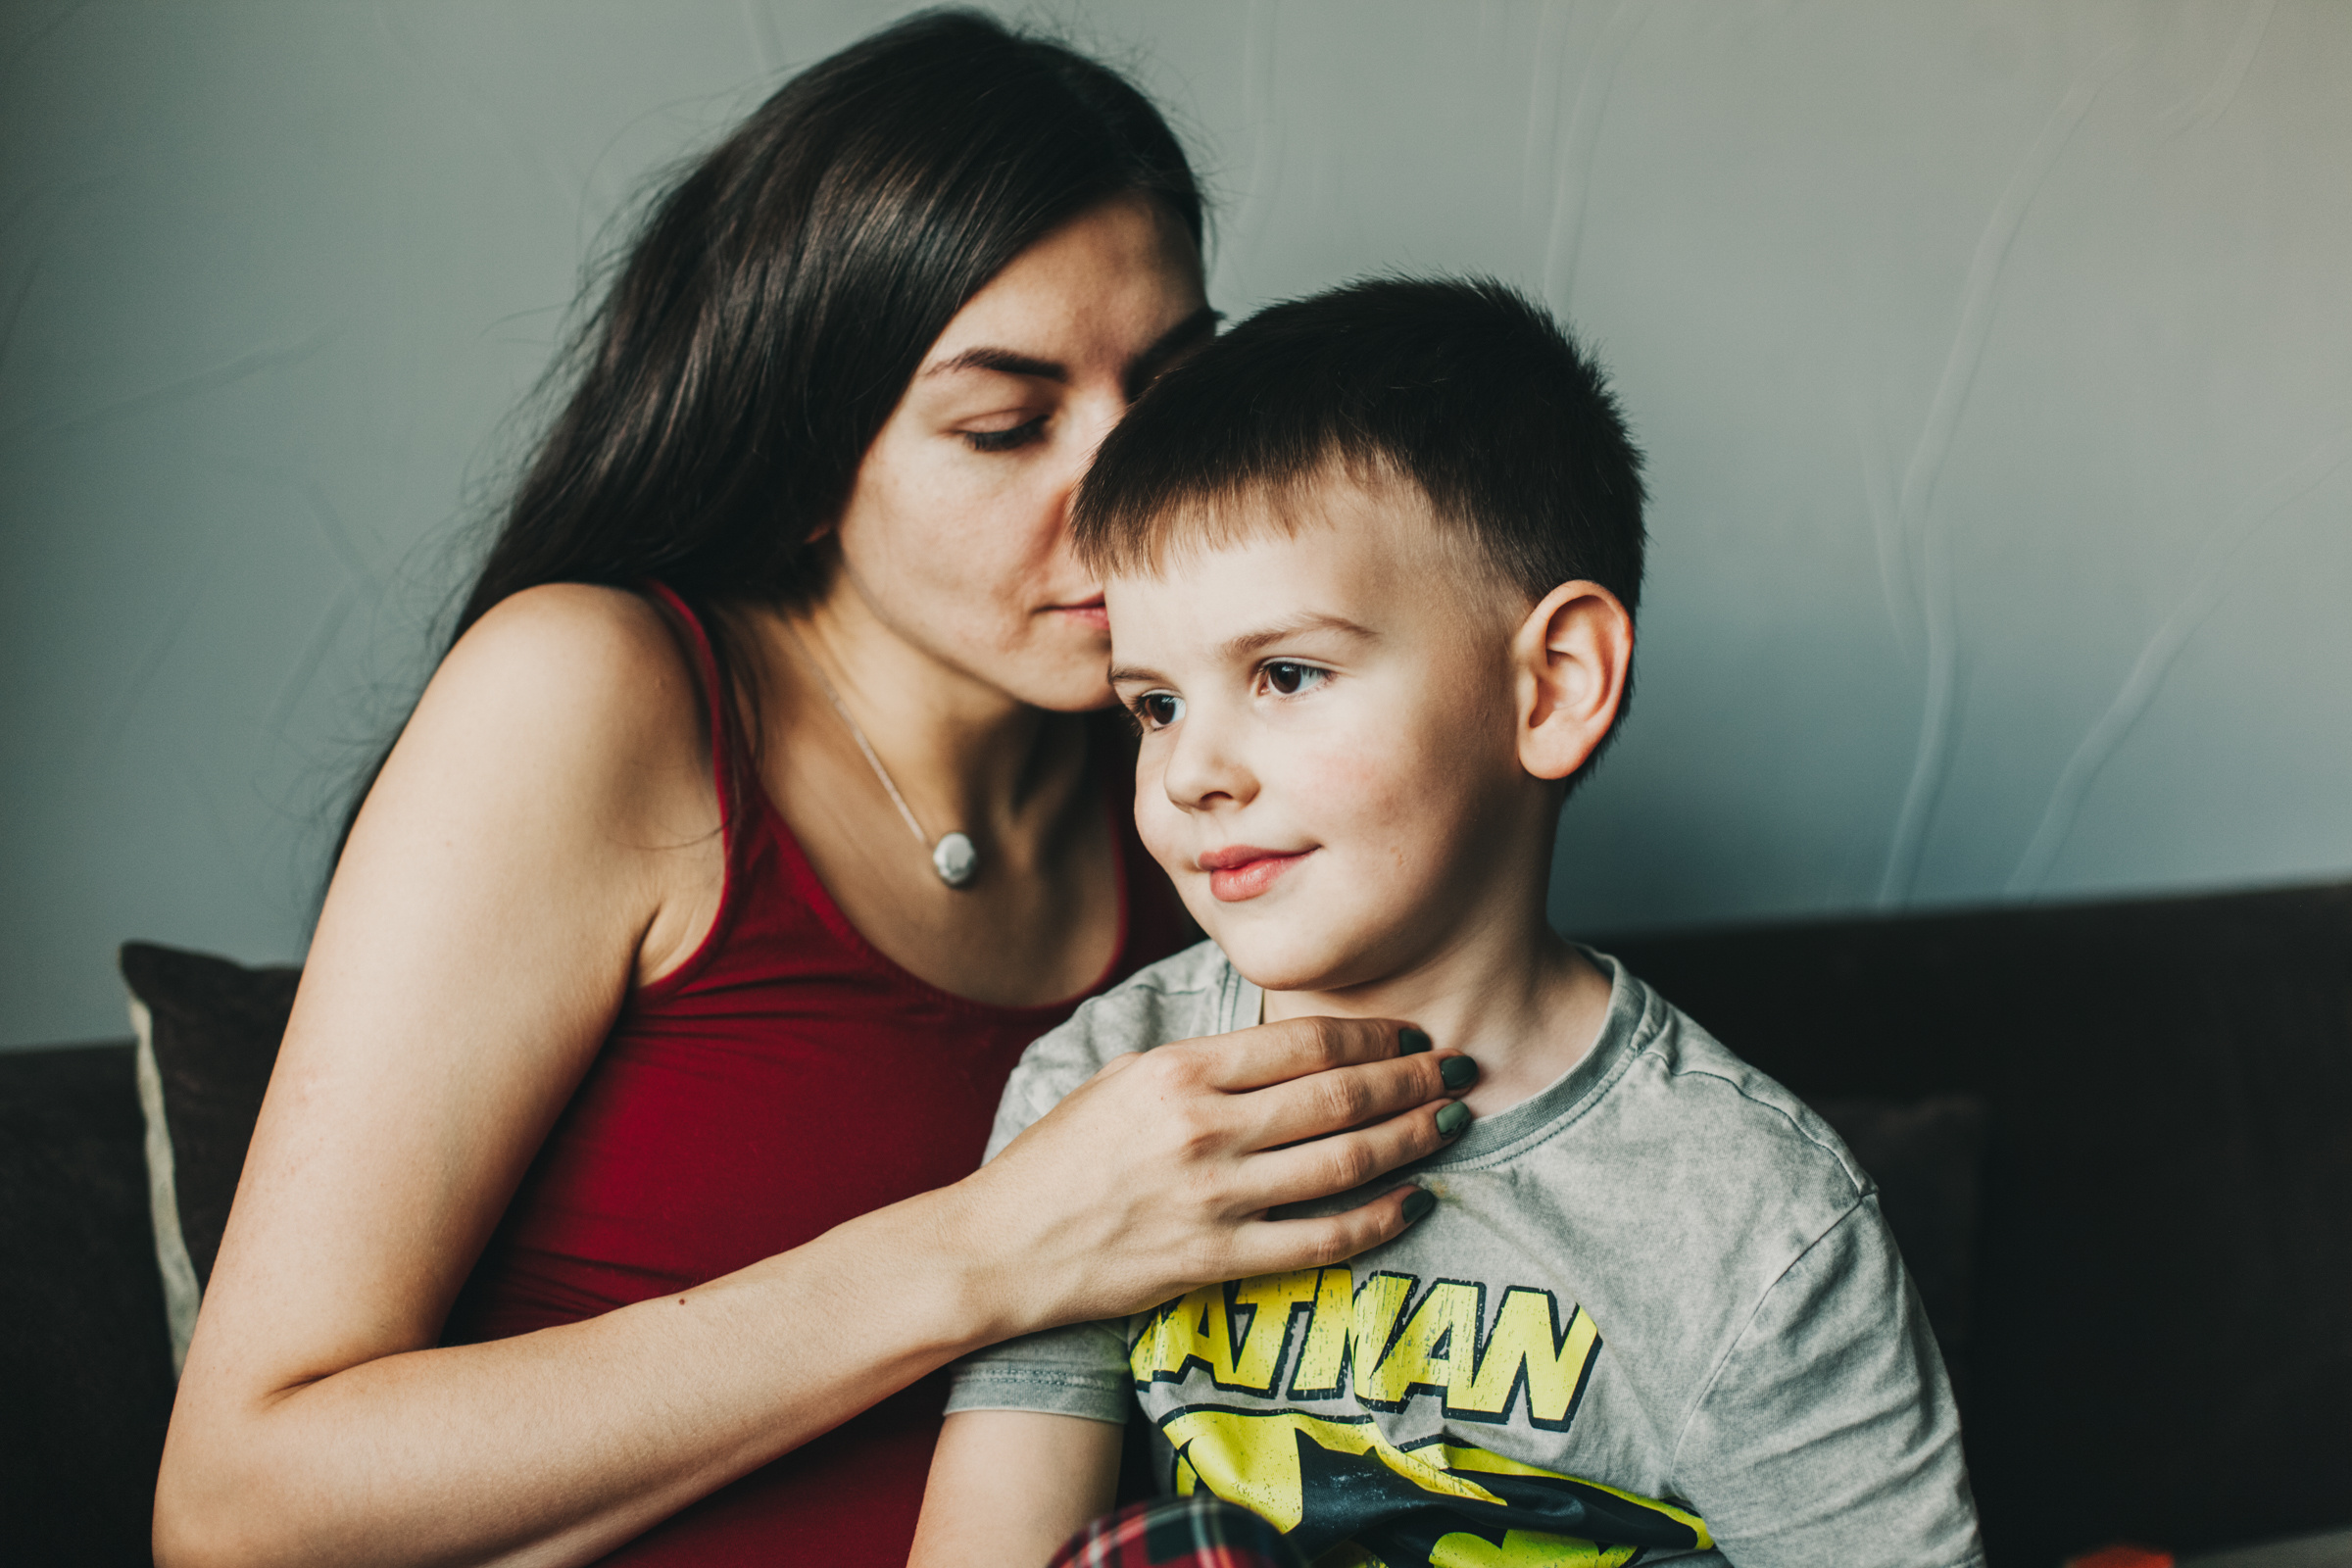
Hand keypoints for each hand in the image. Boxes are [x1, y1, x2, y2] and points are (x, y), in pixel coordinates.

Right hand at [951, 1016, 1471, 1334]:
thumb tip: (1290, 1046)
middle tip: (1457, 1072)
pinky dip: (1378, 1220)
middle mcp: (1204, 1128)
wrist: (1002, 1245)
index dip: (1374, 1035)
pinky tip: (1411, 1202)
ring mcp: (1214, 1198)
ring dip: (1410, 1140)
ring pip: (1344, 1163)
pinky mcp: (1217, 1259)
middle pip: (1340, 1096)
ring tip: (1449, 1124)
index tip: (1410, 1035)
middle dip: (1411, 1081)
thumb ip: (1206, 1062)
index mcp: (1180, 1069)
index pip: (1305, 1041)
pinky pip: (1321, 1241)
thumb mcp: (1125, 1078)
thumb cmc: (1061, 1157)